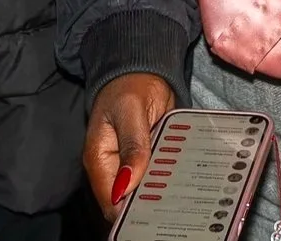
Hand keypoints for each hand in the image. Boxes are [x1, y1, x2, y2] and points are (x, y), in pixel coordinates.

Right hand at [85, 72, 174, 218]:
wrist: (141, 71)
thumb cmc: (129, 86)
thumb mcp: (131, 111)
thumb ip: (133, 146)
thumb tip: (127, 185)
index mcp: (99, 159)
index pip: (110, 200)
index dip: (129, 210)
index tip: (153, 209)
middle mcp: (111, 167)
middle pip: (126, 201)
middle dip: (147, 204)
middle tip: (171, 201)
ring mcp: (129, 165)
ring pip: (143, 192)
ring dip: (159, 193)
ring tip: (179, 191)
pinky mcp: (144, 160)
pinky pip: (154, 177)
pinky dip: (166, 179)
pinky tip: (181, 180)